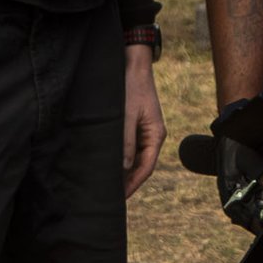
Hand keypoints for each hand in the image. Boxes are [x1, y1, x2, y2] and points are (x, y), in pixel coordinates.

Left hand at [123, 43, 163, 198]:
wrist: (131, 63)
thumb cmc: (130, 87)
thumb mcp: (125, 116)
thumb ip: (125, 144)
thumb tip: (123, 169)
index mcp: (155, 135)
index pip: (146, 168)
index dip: (132, 185)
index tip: (119, 199)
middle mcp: (152, 136)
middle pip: (141, 166)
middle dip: (127, 182)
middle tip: (110, 197)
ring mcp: (144, 130)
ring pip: (134, 158)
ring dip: (123, 171)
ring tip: (107, 184)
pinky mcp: (134, 124)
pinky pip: (129, 147)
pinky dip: (120, 158)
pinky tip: (108, 163)